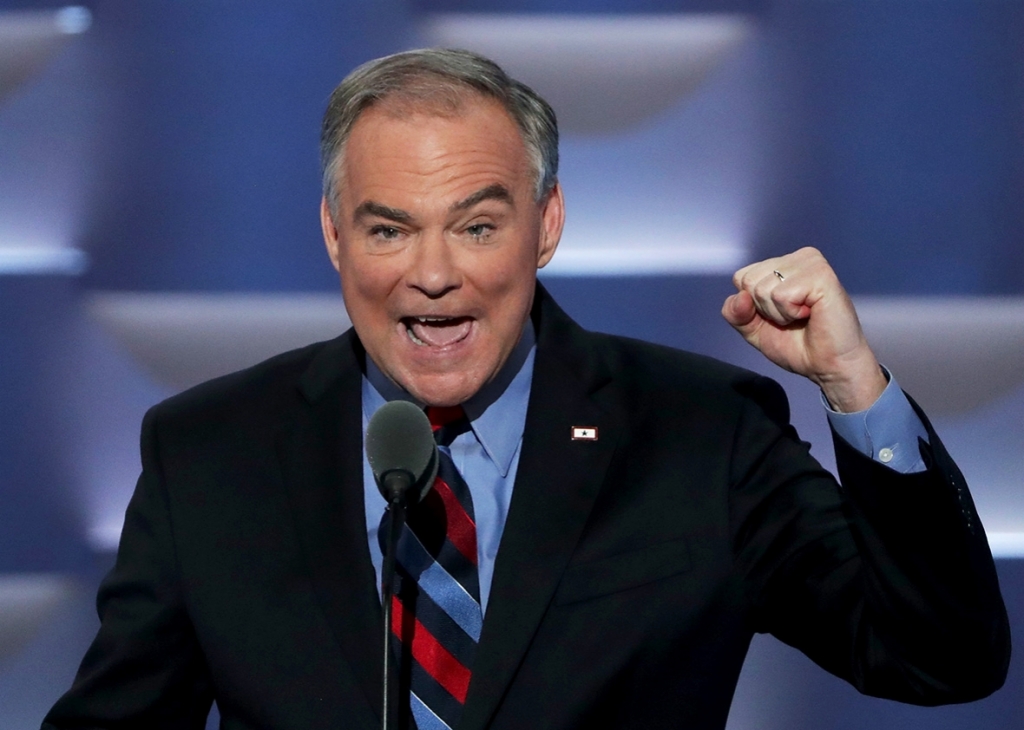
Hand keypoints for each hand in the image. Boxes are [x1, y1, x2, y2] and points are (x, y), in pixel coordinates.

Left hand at [721, 247, 886, 412]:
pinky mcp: (821, 275)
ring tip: (803, 317)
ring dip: (779, 314)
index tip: (779, 316)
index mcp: (783, 264)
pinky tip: (811, 314)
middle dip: (764, 310)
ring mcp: (811, 263)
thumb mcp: (754, 329)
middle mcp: (798, 258)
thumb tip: (740, 296)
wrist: (828, 367)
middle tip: (793, 318)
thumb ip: (735, 313)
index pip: (741, 277)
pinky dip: (790, 313)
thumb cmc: (798, 346)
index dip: (752, 307)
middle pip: (748, 281)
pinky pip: (781, 295)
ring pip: (763, 289)